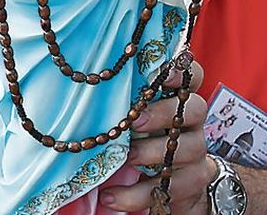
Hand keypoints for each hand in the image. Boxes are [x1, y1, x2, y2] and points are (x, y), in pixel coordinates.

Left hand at [101, 59, 211, 213]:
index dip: (181, 70)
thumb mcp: (128, 119)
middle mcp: (191, 121)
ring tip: (124, 159)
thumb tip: (70, 94)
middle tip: (133, 121)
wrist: (171, 187)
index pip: (192, 74)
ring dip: (151, 153)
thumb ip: (116, 104)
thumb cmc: (139, 140)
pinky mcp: (191, 183)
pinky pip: (170, 187)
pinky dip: (137, 194)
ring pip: (189, 148)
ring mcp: (196, 151)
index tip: (163, 71)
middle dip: (162, 113)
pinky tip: (111, 195)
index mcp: (176, 97)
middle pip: (195, 108)